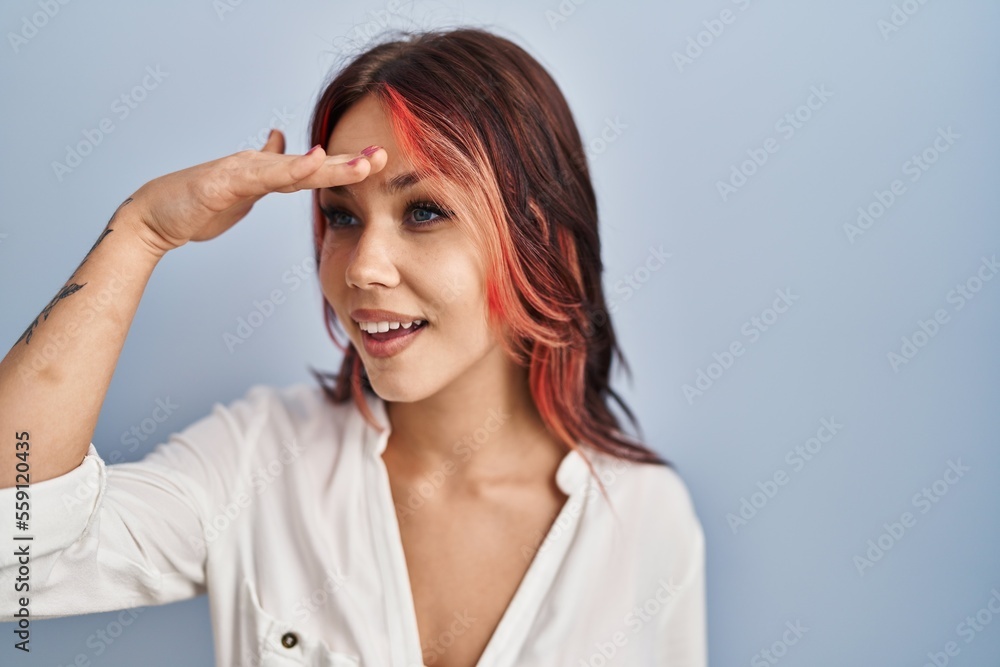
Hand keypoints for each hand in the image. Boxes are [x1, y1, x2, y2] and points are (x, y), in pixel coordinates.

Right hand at [126, 130, 384, 255]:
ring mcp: (240, 172)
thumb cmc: (197, 205)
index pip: (313, 169)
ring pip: (293, 168)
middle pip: (311, 164)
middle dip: (349, 162)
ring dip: (330, 165)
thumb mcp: (242, 190)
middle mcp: (257, 166)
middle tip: (384, 156)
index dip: (345, 166)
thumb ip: (267, 172)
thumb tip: (284, 145)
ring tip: (363, 162)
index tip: (379, 162)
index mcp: (266, 173)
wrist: (154, 216)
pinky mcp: (222, 183)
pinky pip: (261, 176)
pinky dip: (289, 168)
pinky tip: (312, 160)